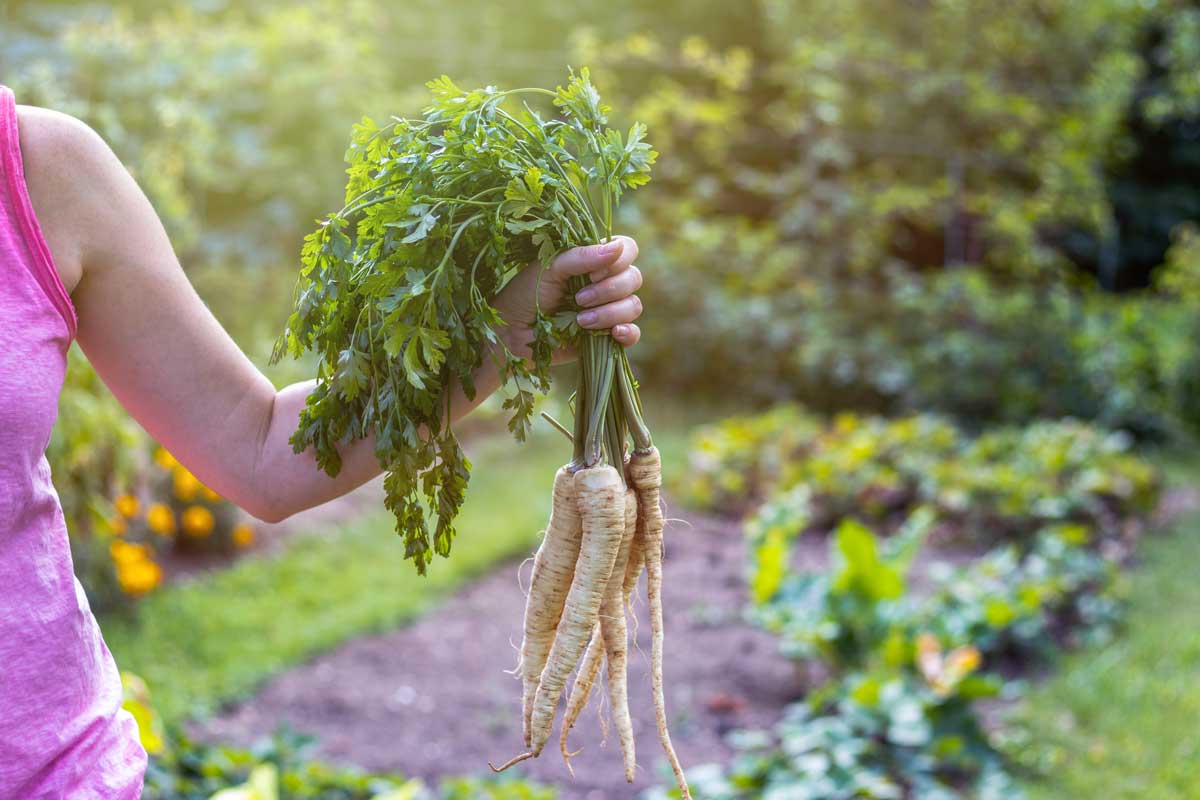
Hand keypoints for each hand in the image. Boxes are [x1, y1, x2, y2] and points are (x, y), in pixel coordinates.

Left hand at [493, 235, 642, 363]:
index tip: (592, 273)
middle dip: (609, 289)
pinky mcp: (607, 338)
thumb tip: (617, 248)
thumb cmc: (525, 295)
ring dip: (610, 312)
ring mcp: (608, 311)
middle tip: (579, 299)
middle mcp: (605, 284)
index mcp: (593, 262)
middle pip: (634, 278)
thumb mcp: (548, 268)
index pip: (627, 250)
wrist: (510, 334)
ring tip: (580, 321)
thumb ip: (580, 256)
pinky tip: (613, 334)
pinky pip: (633, 334)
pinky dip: (628, 333)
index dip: (618, 260)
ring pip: (633, 306)